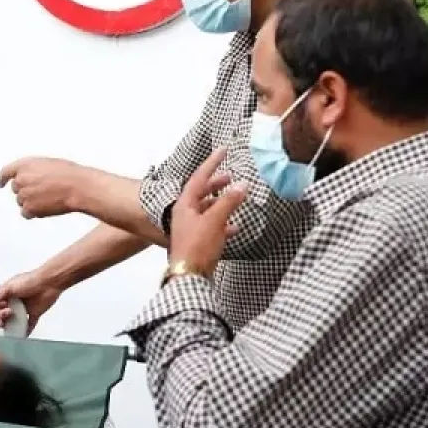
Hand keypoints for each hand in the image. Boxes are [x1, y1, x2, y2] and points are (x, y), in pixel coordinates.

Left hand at [0, 157, 91, 218]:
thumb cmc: (69, 175)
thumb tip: (30, 177)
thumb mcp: (47, 163)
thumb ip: (33, 169)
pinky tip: (46, 207)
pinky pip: (26, 213)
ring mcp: (24, 194)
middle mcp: (21, 179)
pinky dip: (33, 212)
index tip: (1, 183)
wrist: (78, 187)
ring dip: (31, 202)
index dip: (2, 179)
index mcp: (25, 164)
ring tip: (49, 198)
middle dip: (26, 190)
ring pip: (21, 202)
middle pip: (16, 189)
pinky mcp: (29, 208)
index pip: (6, 172)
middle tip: (43, 192)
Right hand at [0, 269, 62, 331]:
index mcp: (8, 294)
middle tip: (8, 313)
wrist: (49, 283)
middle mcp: (15, 302)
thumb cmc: (30, 281)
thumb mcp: (10, 286)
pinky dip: (25, 330)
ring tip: (10, 326)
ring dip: (10, 325)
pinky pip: (29, 324)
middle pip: (4, 314)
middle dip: (2, 316)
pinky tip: (21, 335)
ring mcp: (24, 309)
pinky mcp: (34, 314)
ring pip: (14, 320)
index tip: (0, 306)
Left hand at [167, 149, 247, 276]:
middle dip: (216, 183)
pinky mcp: (197, 242)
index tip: (223, 150)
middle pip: (201, 193)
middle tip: (230, 176)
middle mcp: (184, 214)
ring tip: (235, 197)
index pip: (199, 177)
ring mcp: (190, 228)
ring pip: (207, 210)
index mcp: (184, 205)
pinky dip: (223, 224)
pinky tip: (235, 227)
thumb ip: (229, 201)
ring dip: (221, 203)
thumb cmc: (197, 247)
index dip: (212, 163)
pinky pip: (211, 227)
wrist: (189, 277)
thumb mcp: (214, 220)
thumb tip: (242, 185)